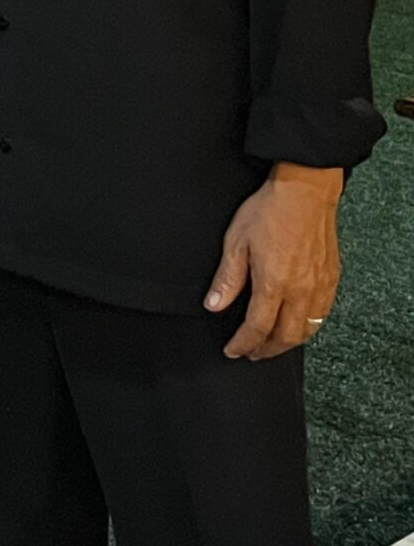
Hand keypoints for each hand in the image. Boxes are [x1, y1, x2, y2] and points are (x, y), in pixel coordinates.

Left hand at [206, 163, 342, 359]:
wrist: (305, 192)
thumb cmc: (268, 211)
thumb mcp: (236, 242)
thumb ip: (227, 278)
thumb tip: (214, 305)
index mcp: (275, 283)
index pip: (258, 328)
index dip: (244, 343)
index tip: (233, 350)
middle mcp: (302, 290)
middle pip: (285, 336)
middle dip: (266, 350)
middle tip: (250, 353)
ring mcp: (320, 287)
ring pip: (307, 330)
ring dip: (288, 342)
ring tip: (270, 344)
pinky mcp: (332, 279)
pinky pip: (322, 315)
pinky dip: (308, 328)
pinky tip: (296, 326)